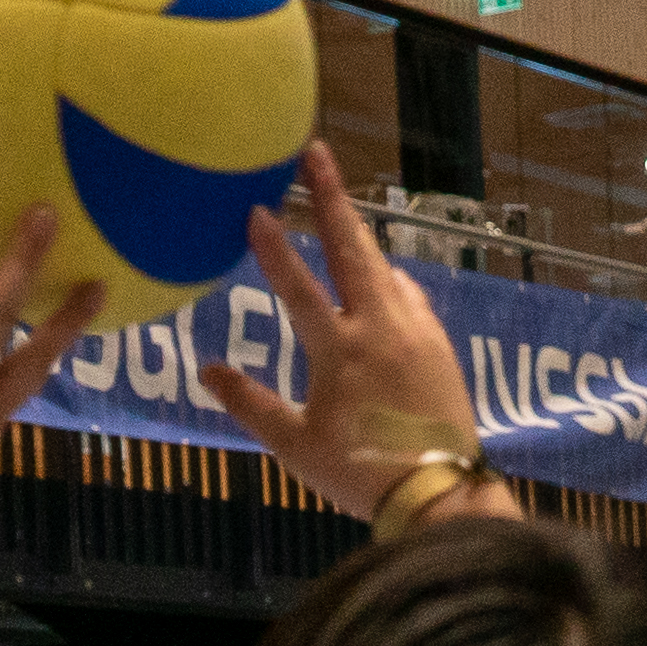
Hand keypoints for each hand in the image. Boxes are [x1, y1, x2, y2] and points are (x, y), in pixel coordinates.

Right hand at [201, 141, 517, 527]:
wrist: (439, 491)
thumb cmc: (358, 472)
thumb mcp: (294, 446)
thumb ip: (250, 404)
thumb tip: (206, 371)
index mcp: (338, 350)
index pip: (296, 286)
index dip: (272, 247)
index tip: (254, 207)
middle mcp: (379, 326)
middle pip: (352, 248)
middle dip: (331, 197)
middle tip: (317, 153)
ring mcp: (415, 330)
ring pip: (384, 267)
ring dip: (361, 234)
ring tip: (344, 212)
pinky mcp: (439, 343)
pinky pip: (410, 295)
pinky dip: (390, 279)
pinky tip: (384, 280)